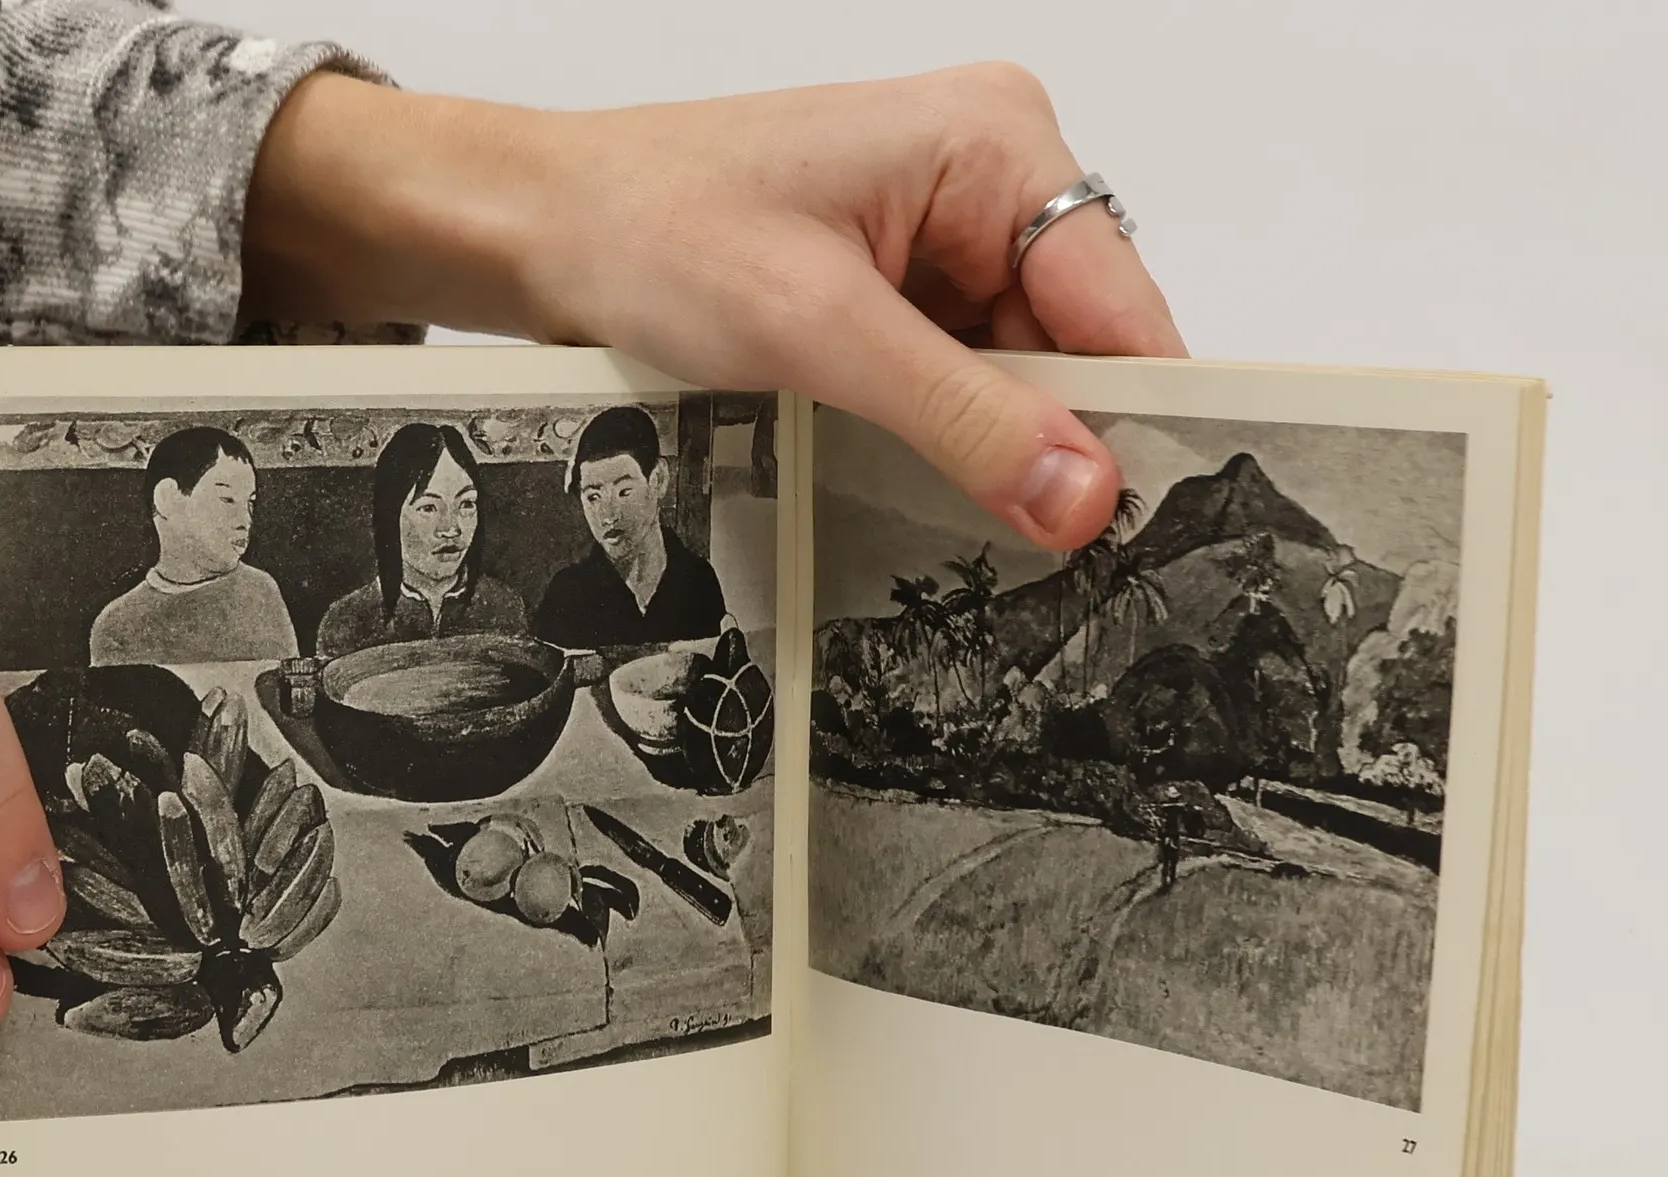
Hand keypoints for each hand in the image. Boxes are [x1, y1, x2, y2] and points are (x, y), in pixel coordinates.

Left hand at [245, 63, 1185, 550]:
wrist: (542, 232)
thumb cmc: (650, 229)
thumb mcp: (818, 332)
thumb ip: (960, 415)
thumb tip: (1081, 490)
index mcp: (995, 140)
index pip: (1121, 301)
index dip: (1129, 417)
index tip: (1126, 523)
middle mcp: (985, 177)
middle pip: (1076, 344)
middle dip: (1049, 441)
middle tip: (1030, 542)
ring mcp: (941, 234)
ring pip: (1017, 375)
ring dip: (985, 445)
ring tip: (926, 487)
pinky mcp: (897, 286)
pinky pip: (958, 380)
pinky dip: (941, 436)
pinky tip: (900, 464)